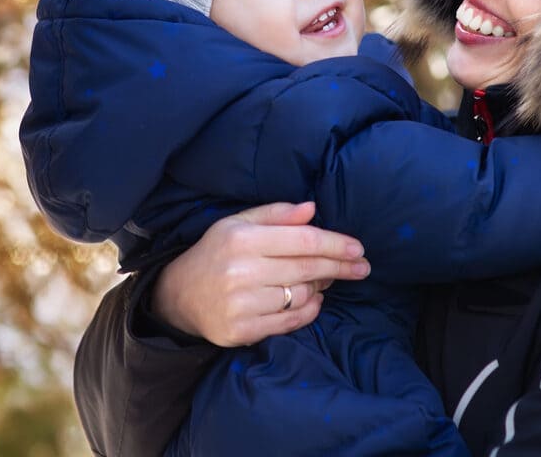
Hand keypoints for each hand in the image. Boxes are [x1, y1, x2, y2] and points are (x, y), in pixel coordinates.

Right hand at [150, 202, 370, 346]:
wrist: (179, 295)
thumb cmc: (216, 253)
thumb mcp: (238, 223)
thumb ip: (276, 214)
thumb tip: (312, 209)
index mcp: (242, 238)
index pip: (303, 240)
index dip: (336, 244)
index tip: (358, 249)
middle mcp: (241, 271)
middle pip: (307, 268)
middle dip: (340, 267)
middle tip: (361, 267)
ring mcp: (241, 304)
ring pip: (302, 296)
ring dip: (321, 288)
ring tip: (323, 280)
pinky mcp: (241, 330)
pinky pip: (290, 322)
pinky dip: (309, 311)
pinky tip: (313, 301)